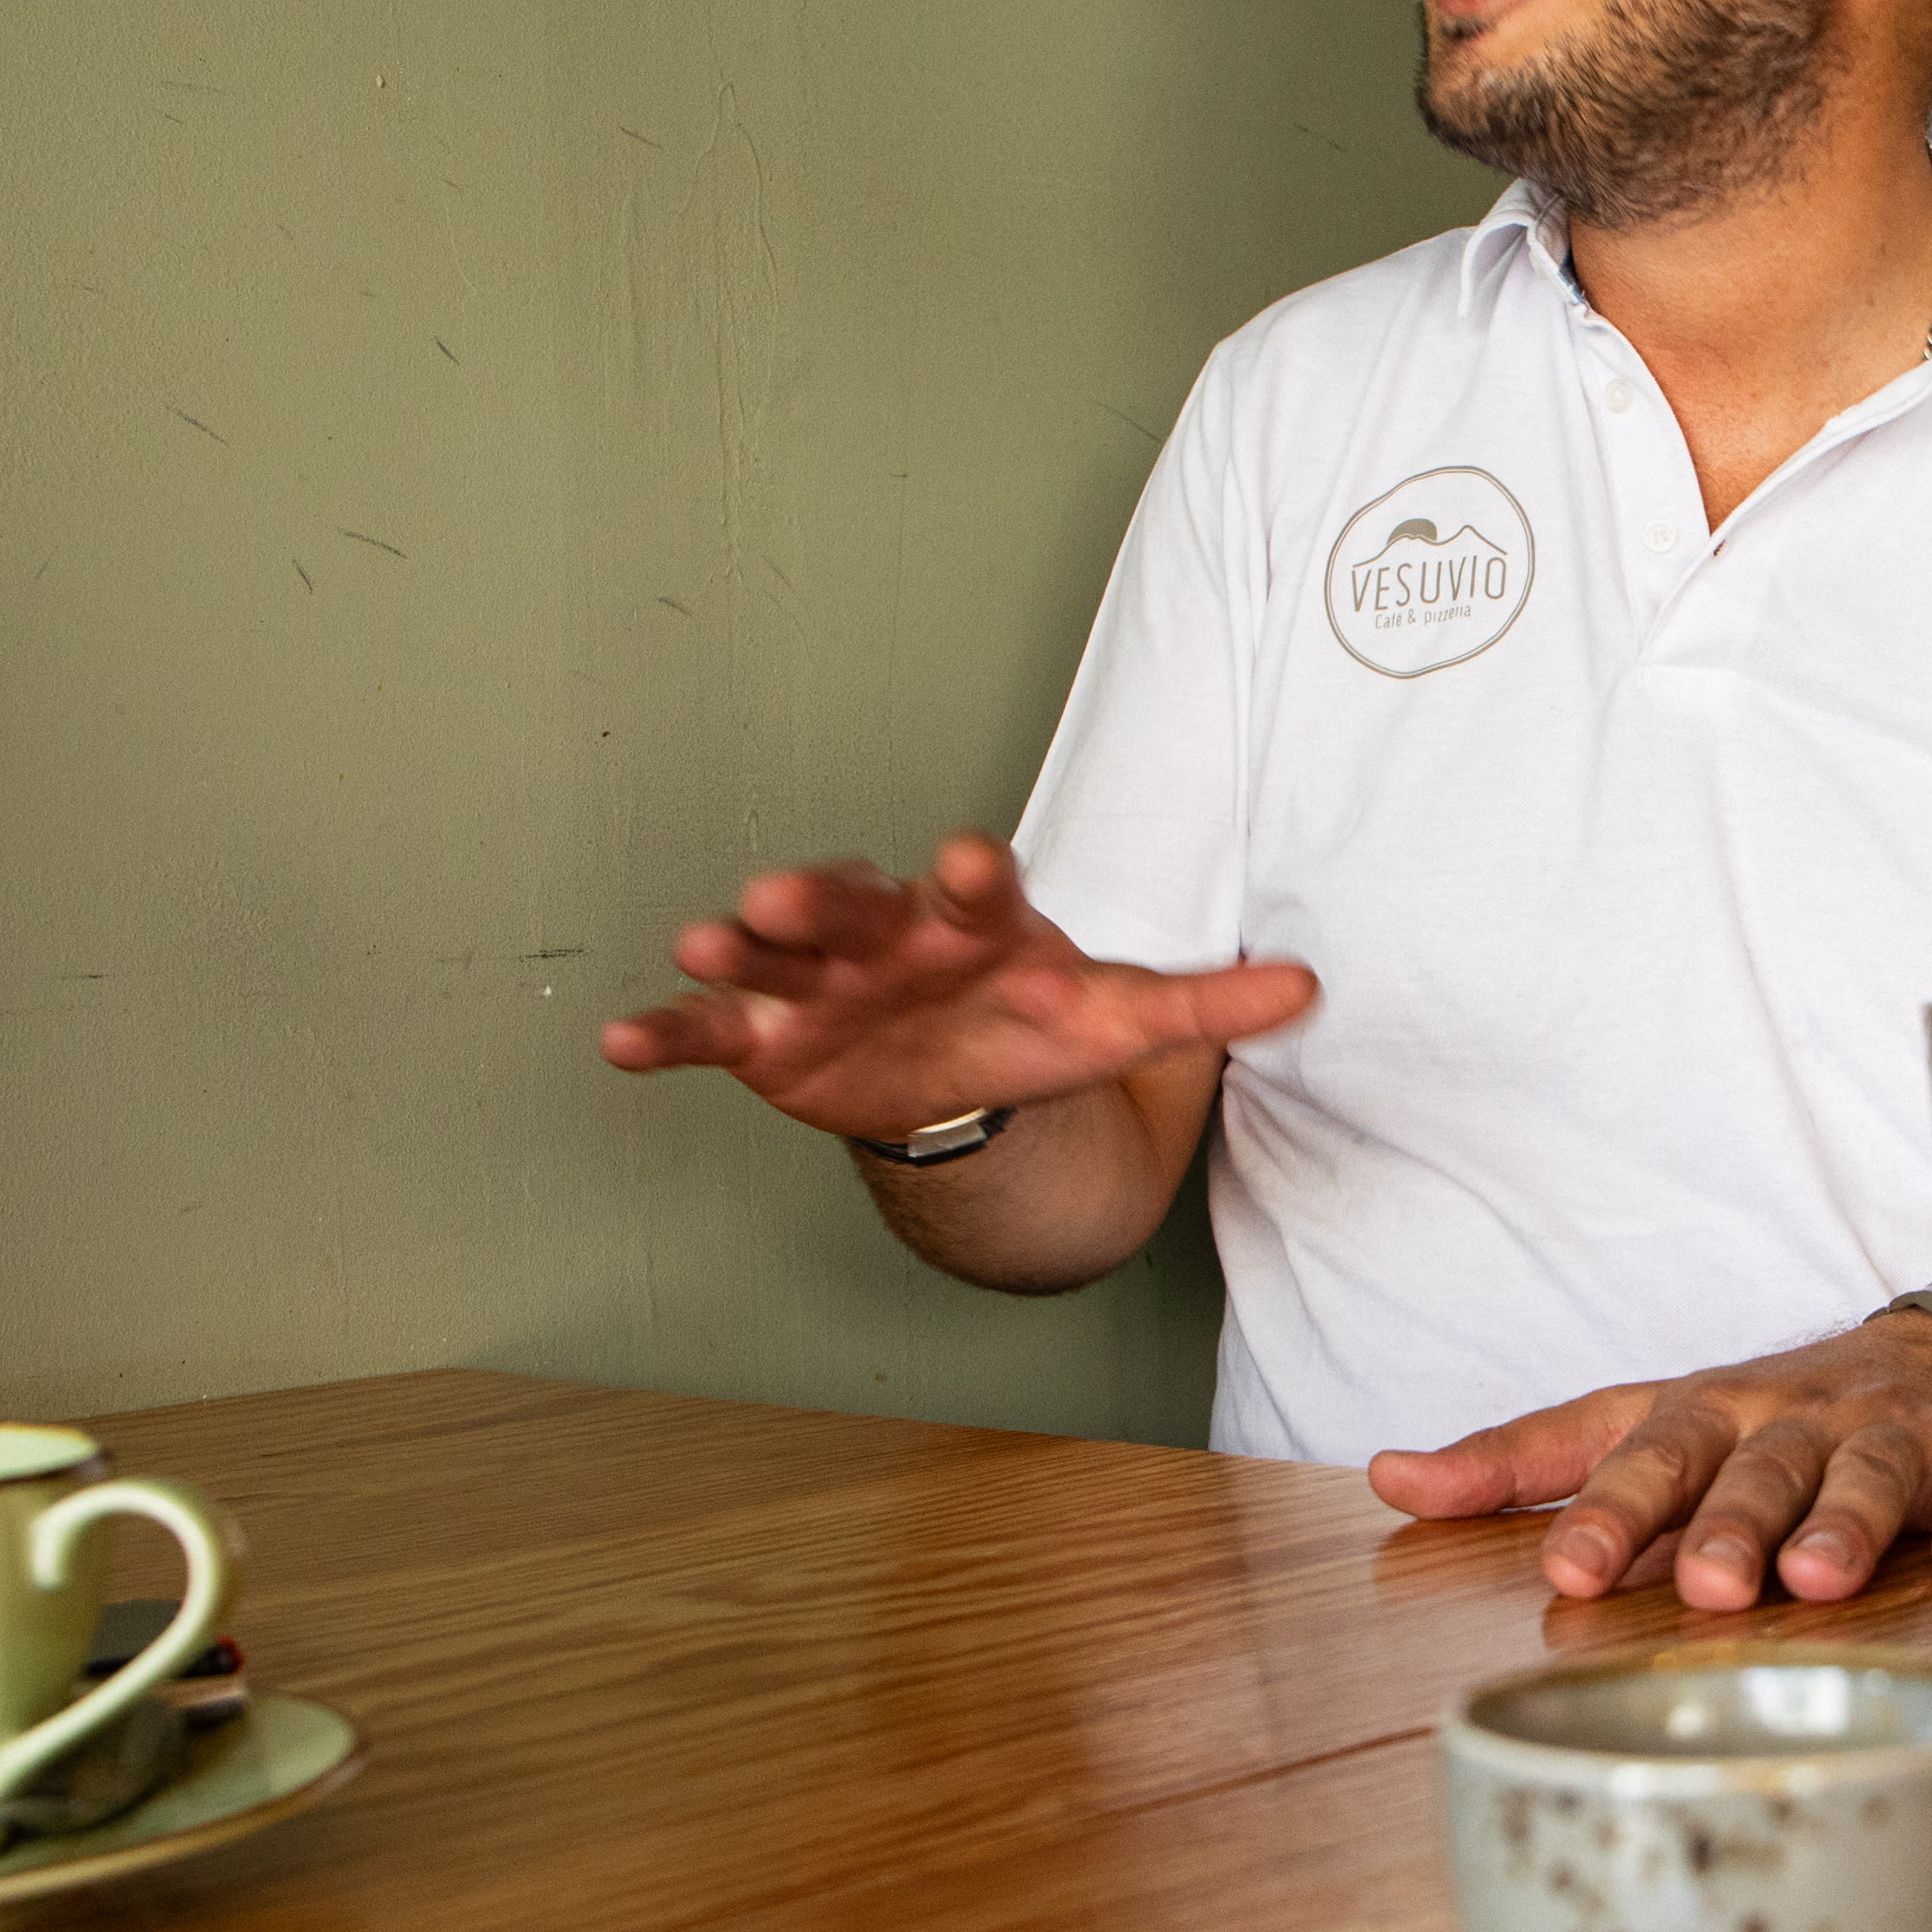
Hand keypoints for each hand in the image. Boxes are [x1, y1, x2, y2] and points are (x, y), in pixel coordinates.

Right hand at [601, 835, 1315, 1140]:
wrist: (956, 1072)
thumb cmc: (1033, 1021)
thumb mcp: (1121, 1019)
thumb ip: (1205, 1004)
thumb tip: (1312, 988)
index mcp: (975, 924)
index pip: (977, 889)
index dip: (973, 876)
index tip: (967, 859)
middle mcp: (886, 937)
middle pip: (851, 906)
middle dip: (817, 900)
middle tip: (782, 896)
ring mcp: (818, 984)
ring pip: (769, 955)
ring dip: (733, 948)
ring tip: (699, 944)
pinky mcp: (763, 1038)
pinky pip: (708, 1032)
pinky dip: (665, 1034)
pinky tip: (618, 1043)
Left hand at [1368, 1313, 1931, 1610]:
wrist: (1919, 1352)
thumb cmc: (1758, 1418)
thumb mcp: (1638, 1424)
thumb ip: (1522, 1461)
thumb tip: (1388, 1479)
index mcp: (1701, 1416)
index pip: (1643, 1458)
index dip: (1608, 1514)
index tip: (1570, 1574)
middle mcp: (1789, 1421)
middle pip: (1755, 1470)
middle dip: (1730, 1524)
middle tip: (1708, 1585)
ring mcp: (1882, 1436)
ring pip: (1863, 1476)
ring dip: (1842, 1525)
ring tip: (1817, 1580)